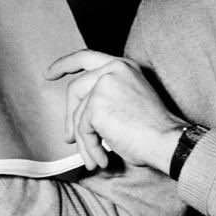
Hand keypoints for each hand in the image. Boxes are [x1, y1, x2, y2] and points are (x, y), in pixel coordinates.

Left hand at [45, 49, 187, 172]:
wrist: (166, 140)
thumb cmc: (153, 129)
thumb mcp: (128, 100)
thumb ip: (105, 97)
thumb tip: (74, 120)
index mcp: (123, 66)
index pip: (86, 57)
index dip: (65, 64)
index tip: (50, 73)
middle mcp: (113, 69)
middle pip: (76, 90)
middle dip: (69, 117)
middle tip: (69, 137)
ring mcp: (103, 86)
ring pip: (78, 115)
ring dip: (84, 141)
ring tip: (95, 157)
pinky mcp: (96, 105)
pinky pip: (82, 130)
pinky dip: (89, 148)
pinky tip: (102, 158)